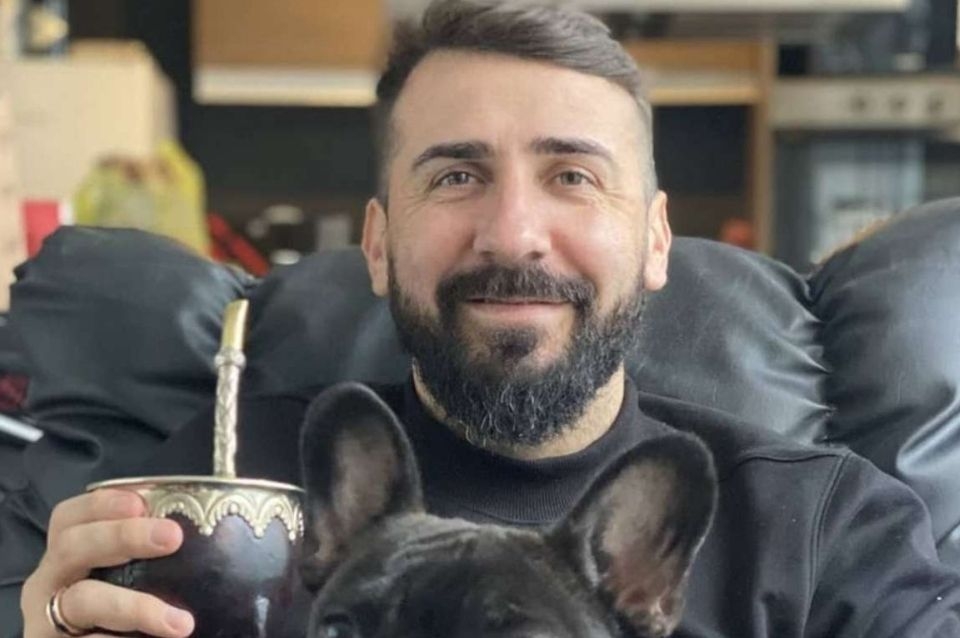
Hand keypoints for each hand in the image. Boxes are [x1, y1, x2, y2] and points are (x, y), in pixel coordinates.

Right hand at [20, 489, 194, 636]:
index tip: (140, 503)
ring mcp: (46, 620)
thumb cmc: (111, 610)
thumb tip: (193, 535)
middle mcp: (49, 582)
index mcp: (65, 556)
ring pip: (82, 600)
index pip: (68, 517)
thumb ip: (143, 554)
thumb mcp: (118, 576)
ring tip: (181, 623)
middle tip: (172, 537)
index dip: (101, 504)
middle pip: (72, 547)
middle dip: (122, 535)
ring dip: (135, 606)